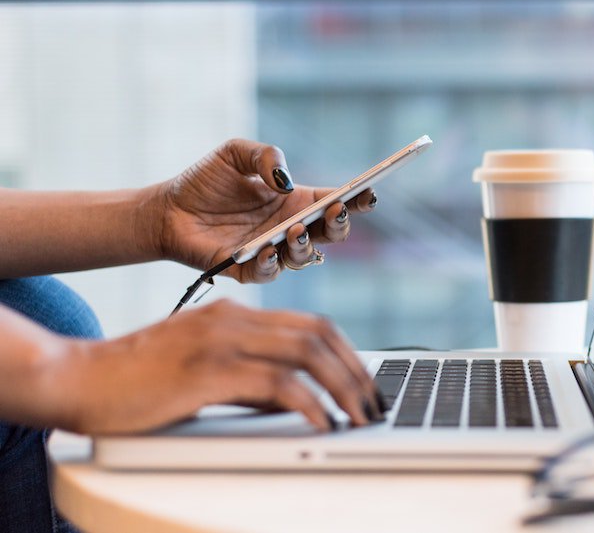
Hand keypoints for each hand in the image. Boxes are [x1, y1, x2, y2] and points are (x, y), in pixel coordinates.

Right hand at [49, 300, 381, 434]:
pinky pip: (276, 383)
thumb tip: (294, 400)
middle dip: (356, 371)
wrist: (77, 379)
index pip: (311, 323)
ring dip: (343, 387)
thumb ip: (248, 377)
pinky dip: (309, 403)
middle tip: (373, 403)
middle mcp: (233, 319)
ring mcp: (220, 340)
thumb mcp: (203, 369)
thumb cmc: (136, 381)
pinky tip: (322, 423)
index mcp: (234, 314)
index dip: (348, 352)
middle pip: (319, 334)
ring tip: (359, 416)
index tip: (365, 383)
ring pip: (307, 353)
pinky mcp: (208, 370)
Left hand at [155, 138, 376, 282]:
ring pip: (305, 257)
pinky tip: (267, 248)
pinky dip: (271, 263)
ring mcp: (272, 251)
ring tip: (295, 230)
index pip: (335, 202)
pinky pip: (268, 272)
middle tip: (335, 210)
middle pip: (330, 234)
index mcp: (295, 201)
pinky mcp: (247, 270)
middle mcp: (290, 228)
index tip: (368, 192)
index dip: (356, 199)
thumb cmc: (204, 181)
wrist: (166, 209)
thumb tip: (285, 181)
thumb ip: (265, 156)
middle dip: (339, 224)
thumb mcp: (235, 153)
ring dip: (305, 245)